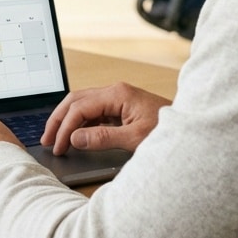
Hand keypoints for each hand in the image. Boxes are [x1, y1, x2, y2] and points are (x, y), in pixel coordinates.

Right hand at [41, 82, 170, 154]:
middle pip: (75, 100)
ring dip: (67, 120)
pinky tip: (74, 136)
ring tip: (55, 139)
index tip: (58, 145)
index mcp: (117, 94)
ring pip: (81, 104)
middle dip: (58, 119)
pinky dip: (79, 123)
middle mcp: (114, 91)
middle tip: (46, 139)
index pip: (80, 108)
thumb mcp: (135, 139)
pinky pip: (92, 111)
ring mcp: (116, 98)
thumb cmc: (167, 131)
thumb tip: (75, 139)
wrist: (191, 130)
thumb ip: (102, 138)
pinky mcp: (120, 107)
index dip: (65, 127)